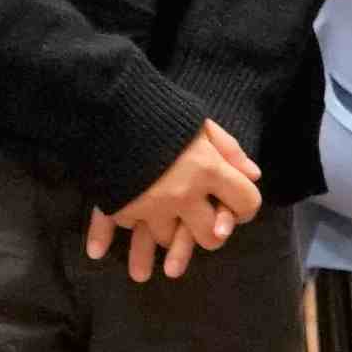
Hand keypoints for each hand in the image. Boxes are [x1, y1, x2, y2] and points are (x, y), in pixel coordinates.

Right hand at [87, 121, 265, 283]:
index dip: (246, 205)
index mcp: (208, 168)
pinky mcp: (119, 206)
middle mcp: (182, 193)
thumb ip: (229, 149)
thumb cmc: (160, 108)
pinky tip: (98, 251)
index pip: (244, 202)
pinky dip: (104, 238)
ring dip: (168, 233)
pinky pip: (121, 230)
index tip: (239, 203)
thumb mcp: (201, 122)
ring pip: (167, 239)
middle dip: (209, 232)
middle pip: (208, 237)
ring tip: (163, 224)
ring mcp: (150, 205)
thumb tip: (253, 175)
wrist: (108, 101)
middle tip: (204, 224)